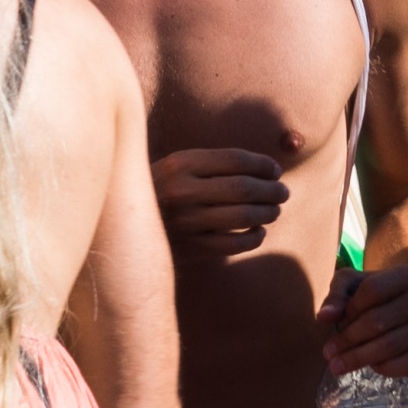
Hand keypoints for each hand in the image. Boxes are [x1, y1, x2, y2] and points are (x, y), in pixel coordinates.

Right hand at [150, 145, 291, 255]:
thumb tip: (263, 167)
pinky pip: (234, 244)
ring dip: (267, 213)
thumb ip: (211, 163)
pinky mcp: (191, 248)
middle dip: (272, 190)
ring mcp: (187, 222)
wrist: (124, 223)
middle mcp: (184, 191)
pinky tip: (259, 232)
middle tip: (283, 192)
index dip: (263, 165)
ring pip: (243, 216)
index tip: (276, 169)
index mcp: (181, 164)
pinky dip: (254, 238)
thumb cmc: (160, 189)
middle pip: (244, 188)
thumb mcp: (176, 165)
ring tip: (275, 210)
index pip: (235, 159)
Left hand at [319, 244, 407, 381]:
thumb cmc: (376, 290)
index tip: (334, 323)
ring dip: (359, 358)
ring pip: (390, 345)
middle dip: (348, 340)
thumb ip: (336, 296)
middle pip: (378, 322)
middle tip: (328, 353)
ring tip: (337, 365)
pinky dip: (386, 368)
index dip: (349, 309)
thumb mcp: (353, 283)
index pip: (372, 291)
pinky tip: (370, 367)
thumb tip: (323, 318)